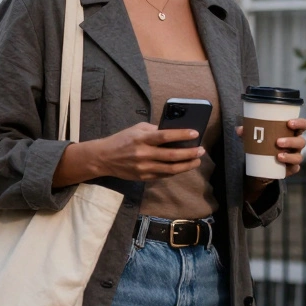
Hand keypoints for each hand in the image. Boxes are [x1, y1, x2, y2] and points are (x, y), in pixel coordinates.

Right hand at [84, 123, 205, 181]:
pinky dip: (176, 171)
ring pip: (171, 169)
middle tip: (201, 150)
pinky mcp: (144, 177)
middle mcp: (143, 154)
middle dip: (190, 153)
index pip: (165, 136)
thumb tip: (173, 130)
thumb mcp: (136, 129)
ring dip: (187, 165)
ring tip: (197, 160)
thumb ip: (153, 129)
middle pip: (172, 155)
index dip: (182, 135)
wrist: (104, 158)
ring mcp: (144, 167)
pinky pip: (164, 175)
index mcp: (142, 138)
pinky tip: (183, 166)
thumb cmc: (122, 140)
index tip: (195, 133)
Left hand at [238, 118, 305, 176]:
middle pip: (301, 141)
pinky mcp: (291, 168)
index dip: (299, 123)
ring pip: (298, 156)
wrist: (262, 164)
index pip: (303, 125)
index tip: (289, 123)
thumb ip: (248, 132)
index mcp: (291, 132)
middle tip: (277, 142)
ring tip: (278, 155)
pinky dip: (290, 167)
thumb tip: (240, 130)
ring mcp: (295, 156)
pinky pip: (295, 168)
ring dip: (290, 156)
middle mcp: (296, 144)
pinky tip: (282, 165)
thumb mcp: (255, 137)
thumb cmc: (263, 144)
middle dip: (291, 141)